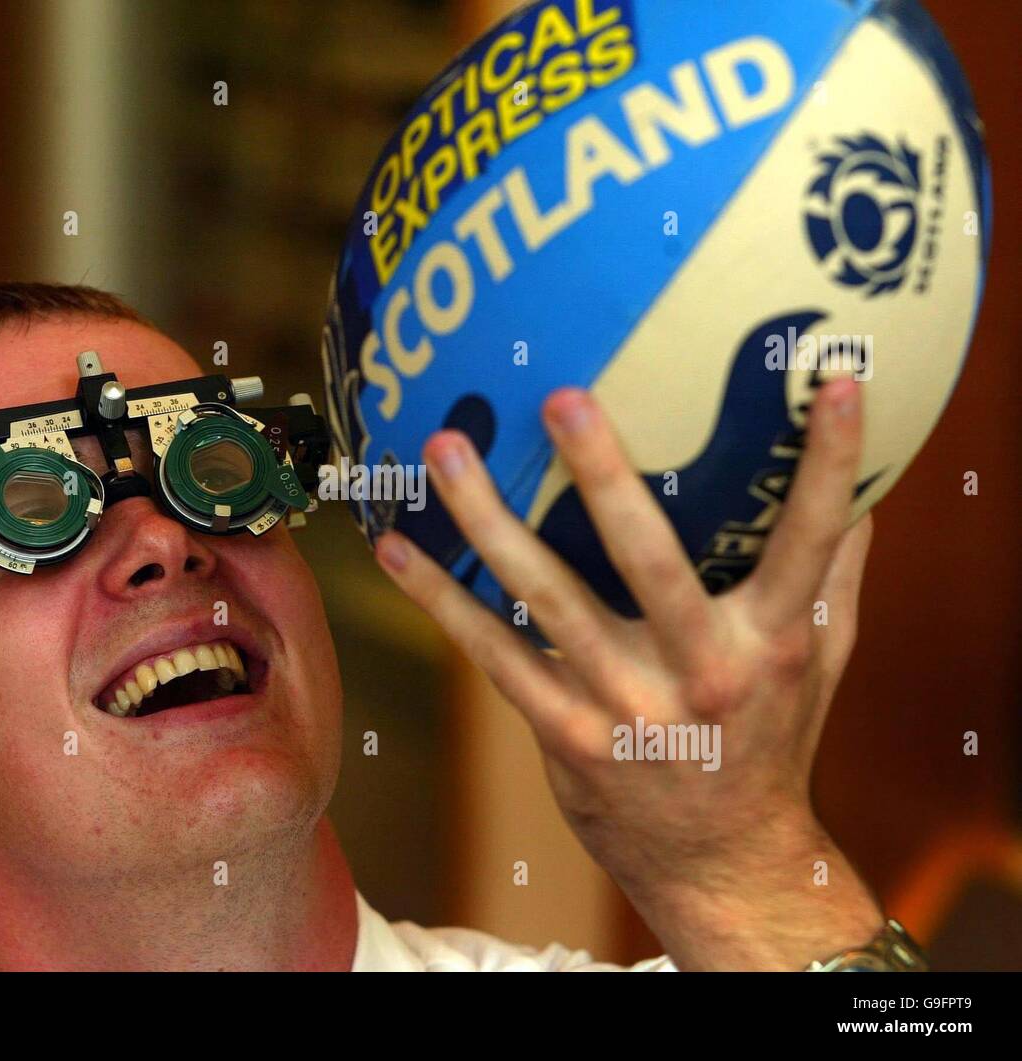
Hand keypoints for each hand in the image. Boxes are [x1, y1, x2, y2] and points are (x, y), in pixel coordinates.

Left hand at [374, 380, 884, 969]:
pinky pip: (495, 656)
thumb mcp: (824, 661)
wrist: (721, 860)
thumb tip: (861, 469)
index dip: (825, 465)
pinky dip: (444, 600)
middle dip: (606, 477)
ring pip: (550, 600)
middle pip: (652, 561)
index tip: (830, 382)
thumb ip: (835, 568)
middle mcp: (701, 671)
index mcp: (772, 641)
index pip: (810, 543)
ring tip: (444, 450)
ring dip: (491, 522)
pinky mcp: (566, 734)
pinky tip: (397, 548)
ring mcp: (626, 706)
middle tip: (562, 397)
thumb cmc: (772, 740)